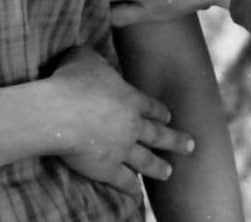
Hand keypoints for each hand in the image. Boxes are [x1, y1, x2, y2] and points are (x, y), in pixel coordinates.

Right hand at [51, 46, 194, 193]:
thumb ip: (94, 59)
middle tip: (191, 146)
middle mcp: (132, 125)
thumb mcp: (84, 57)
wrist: (59, 112)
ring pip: (146, 160)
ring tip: (168, 172)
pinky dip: (131, 187)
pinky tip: (137, 192)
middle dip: (176, 140)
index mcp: (130, 98)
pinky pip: (123, 180)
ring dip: (159, 167)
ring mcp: (122, 149)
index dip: (160, 112)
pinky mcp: (106, 168)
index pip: (151, 107)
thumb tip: (91, 57)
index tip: (169, 117)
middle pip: (159, 135)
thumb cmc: (71, 80)